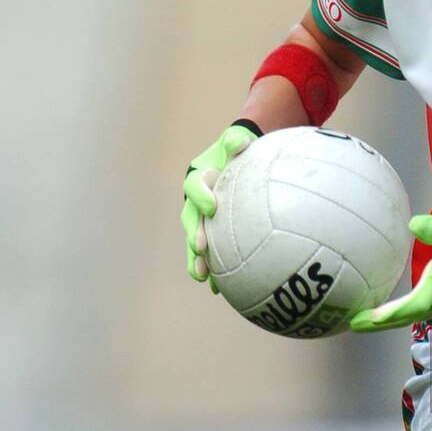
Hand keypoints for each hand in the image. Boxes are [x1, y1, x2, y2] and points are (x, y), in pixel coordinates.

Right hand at [181, 121, 260, 290]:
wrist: (240, 160)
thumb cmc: (241, 149)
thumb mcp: (239, 141)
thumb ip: (236, 141)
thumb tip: (240, 141)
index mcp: (200, 177)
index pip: (194, 186)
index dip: (201, 196)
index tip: (212, 208)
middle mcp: (195, 200)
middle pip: (189, 218)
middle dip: (193, 234)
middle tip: (200, 248)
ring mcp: (201, 218)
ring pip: (193, 240)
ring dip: (195, 258)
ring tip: (200, 275)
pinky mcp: (210, 232)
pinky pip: (208, 253)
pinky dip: (212, 270)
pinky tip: (217, 289)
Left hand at [349, 215, 431, 331]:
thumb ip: (431, 229)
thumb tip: (411, 224)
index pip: (401, 310)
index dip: (377, 318)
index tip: (357, 322)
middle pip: (404, 318)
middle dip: (379, 322)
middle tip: (356, 323)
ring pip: (418, 315)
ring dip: (395, 317)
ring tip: (375, 314)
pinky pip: (430, 309)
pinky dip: (412, 309)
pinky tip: (407, 302)